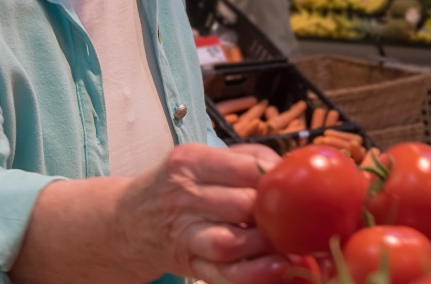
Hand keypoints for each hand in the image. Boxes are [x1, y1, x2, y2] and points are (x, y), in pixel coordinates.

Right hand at [115, 143, 287, 283]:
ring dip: (266, 246)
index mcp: (191, 162)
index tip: (296, 187)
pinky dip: (253, 275)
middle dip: (276, 214)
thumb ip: (244, 158)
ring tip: (293, 244)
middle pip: (242, 205)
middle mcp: (184, 196)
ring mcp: (184, 233)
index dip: (277, 180)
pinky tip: (278, 270)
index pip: (245, 168)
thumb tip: (290, 168)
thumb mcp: (201, 159)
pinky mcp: (188, 263)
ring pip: (231, 242)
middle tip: (301, 218)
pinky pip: (223, 274)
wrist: (129, 220)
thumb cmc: (177, 184)